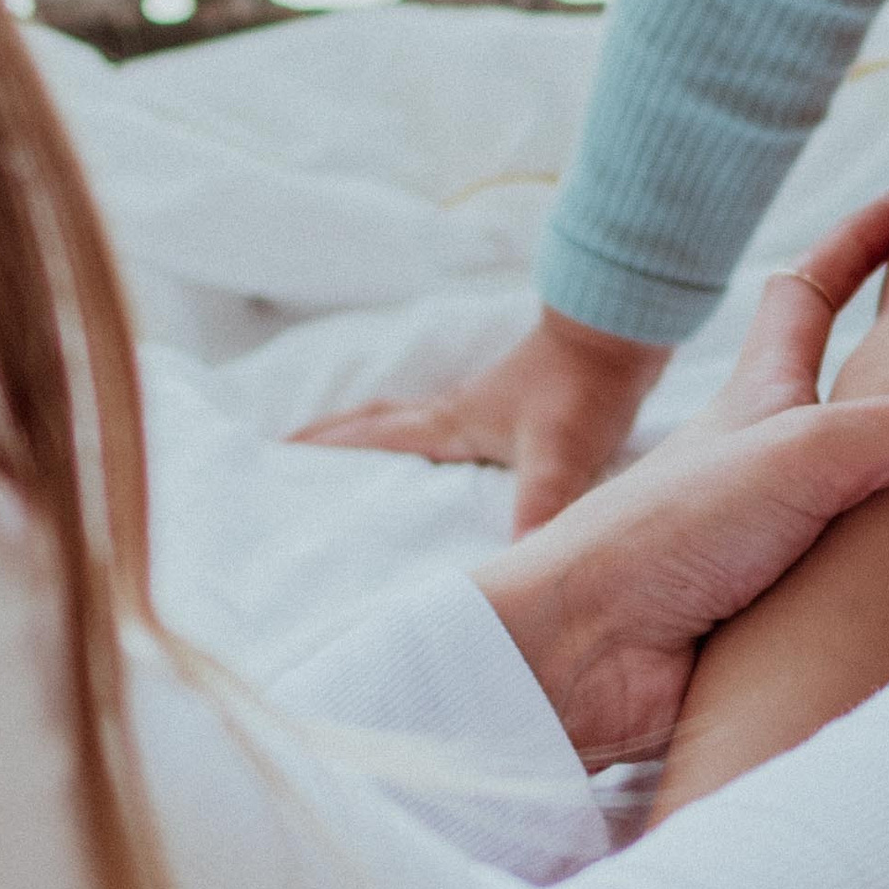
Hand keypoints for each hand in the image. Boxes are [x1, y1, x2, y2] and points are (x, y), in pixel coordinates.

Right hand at [295, 303, 671, 531]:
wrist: (624, 327)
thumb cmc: (584, 384)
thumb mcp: (561, 450)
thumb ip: (540, 502)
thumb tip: (522, 561)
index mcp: (448, 422)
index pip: (368, 438)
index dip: (319, 452)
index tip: (265, 462)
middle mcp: (453, 412)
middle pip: (374, 426)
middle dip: (329, 445)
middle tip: (285, 466)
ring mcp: (482, 409)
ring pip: (408, 429)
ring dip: (372, 446)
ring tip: (347, 479)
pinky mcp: (512, 413)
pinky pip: (447, 438)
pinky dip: (423, 453)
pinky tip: (437, 477)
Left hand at [473, 189, 888, 764]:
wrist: (583, 656)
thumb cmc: (673, 528)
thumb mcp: (811, 453)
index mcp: (763, 393)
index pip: (812, 290)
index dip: (858, 241)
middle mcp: (766, 457)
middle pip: (843, 394)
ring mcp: (769, 537)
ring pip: (861, 498)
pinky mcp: (775, 618)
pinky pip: (859, 588)